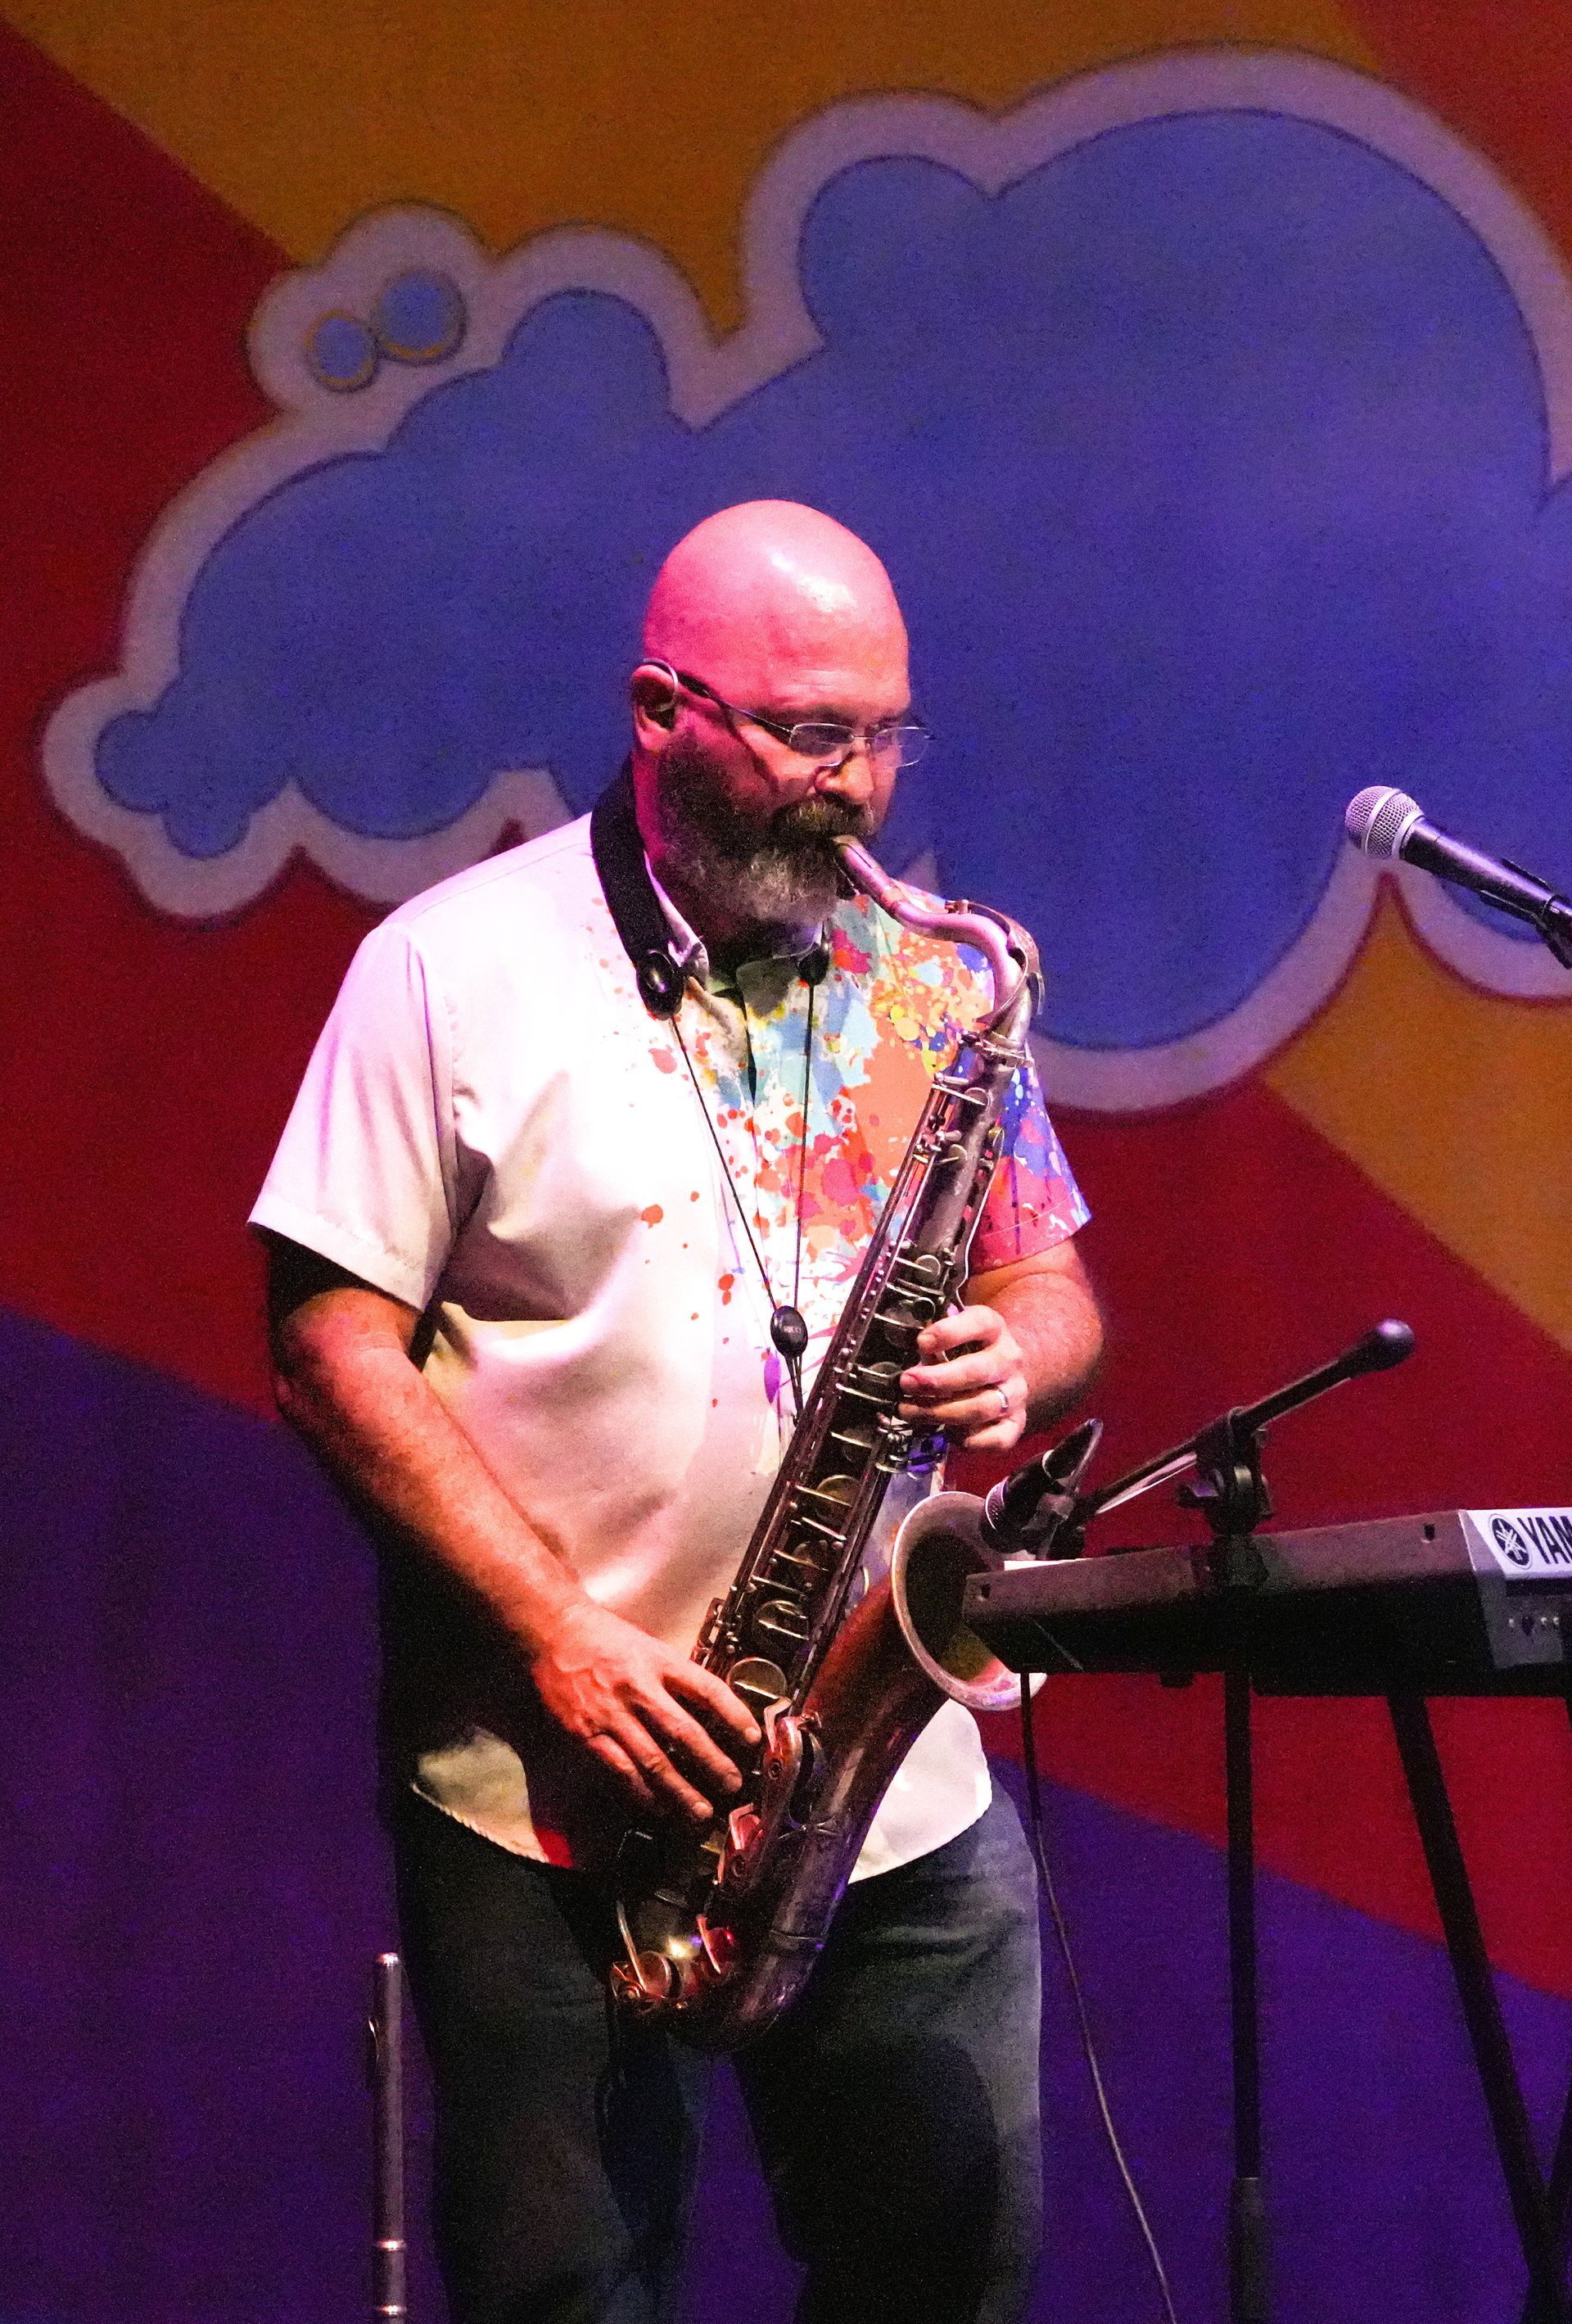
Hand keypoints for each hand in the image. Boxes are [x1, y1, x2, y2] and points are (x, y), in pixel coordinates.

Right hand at [528, 1598, 762, 1825]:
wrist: (552, 1632)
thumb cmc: (604, 1638)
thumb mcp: (649, 1647)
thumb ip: (676, 1677)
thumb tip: (713, 1711)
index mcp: (658, 1661)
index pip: (707, 1688)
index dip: (734, 1715)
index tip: (752, 1739)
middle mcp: (637, 1687)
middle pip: (683, 1731)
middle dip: (712, 1763)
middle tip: (733, 1785)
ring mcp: (610, 1714)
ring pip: (652, 1760)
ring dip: (680, 1791)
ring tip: (701, 1812)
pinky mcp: (585, 1734)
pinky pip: (618, 1770)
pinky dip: (641, 1793)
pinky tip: (659, 1807)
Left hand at [898, 1303, 1027, 1451]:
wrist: (1003, 1371)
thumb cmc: (967, 1352)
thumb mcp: (952, 1337)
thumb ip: (934, 1344)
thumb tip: (913, 1356)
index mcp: (994, 1329)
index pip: (980, 1323)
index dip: (949, 1332)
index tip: (922, 1342)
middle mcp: (1009, 1359)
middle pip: (977, 1371)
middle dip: (937, 1380)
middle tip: (907, 1383)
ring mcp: (1016, 1393)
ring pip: (981, 1407)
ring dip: (940, 1412)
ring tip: (911, 1411)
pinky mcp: (1016, 1423)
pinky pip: (996, 1439)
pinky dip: (968, 1440)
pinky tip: (948, 1432)